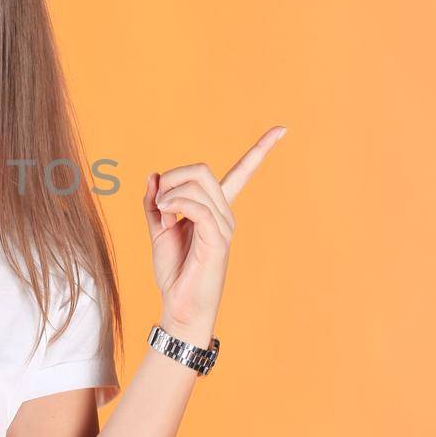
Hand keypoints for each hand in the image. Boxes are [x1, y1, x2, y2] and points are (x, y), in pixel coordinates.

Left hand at [143, 125, 286, 346]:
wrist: (179, 307)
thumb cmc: (174, 272)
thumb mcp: (159, 230)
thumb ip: (156, 202)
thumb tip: (153, 175)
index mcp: (215, 210)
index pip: (243, 173)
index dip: (260, 150)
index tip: (282, 129)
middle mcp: (225, 214)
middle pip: (203, 169)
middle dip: (174, 175)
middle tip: (158, 199)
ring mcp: (224, 226)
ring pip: (198, 183)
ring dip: (168, 192)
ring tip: (161, 213)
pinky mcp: (217, 239)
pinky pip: (197, 204)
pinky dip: (175, 202)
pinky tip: (167, 215)